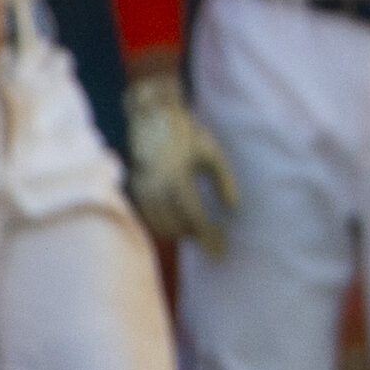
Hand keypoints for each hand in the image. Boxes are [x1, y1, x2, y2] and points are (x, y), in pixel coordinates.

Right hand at [124, 68, 239, 256]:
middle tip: (216, 241)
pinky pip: (150, 218)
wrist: (153, 118)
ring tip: (200, 233)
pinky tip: (180, 225)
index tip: (221, 251)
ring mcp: (143, 189)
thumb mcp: (212, 153)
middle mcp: (157, 187)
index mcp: (178, 178)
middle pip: (177, 227)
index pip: (195, 218)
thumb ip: (225, 182)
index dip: (209, 238)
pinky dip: (165, 226)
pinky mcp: (136, 190)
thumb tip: (234, 209)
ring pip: (161, 226)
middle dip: (198, 238)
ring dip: (181, 234)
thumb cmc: (187, 135)